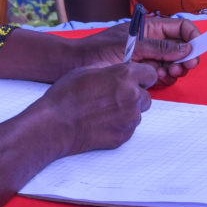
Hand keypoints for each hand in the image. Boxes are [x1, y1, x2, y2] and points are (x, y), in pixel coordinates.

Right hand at [36, 63, 156, 155]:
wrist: (56, 124)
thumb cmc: (66, 96)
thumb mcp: (86, 71)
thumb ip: (108, 71)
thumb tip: (115, 72)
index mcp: (124, 76)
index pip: (150, 74)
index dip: (142, 77)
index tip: (136, 80)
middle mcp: (132, 96)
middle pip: (146, 96)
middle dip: (134, 96)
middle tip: (116, 98)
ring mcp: (129, 118)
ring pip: (137, 113)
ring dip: (127, 112)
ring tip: (104, 112)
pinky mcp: (124, 135)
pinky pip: (128, 128)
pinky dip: (119, 125)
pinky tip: (101, 123)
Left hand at [80, 17, 200, 86]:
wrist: (76, 65)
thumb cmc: (98, 50)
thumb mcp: (130, 46)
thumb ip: (158, 47)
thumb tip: (185, 48)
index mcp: (150, 28)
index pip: (181, 27)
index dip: (193, 36)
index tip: (197, 50)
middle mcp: (151, 41)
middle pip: (181, 47)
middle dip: (187, 57)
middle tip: (185, 68)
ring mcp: (148, 57)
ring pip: (174, 63)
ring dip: (177, 68)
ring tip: (169, 73)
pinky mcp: (143, 72)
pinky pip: (163, 75)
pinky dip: (166, 77)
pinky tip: (161, 79)